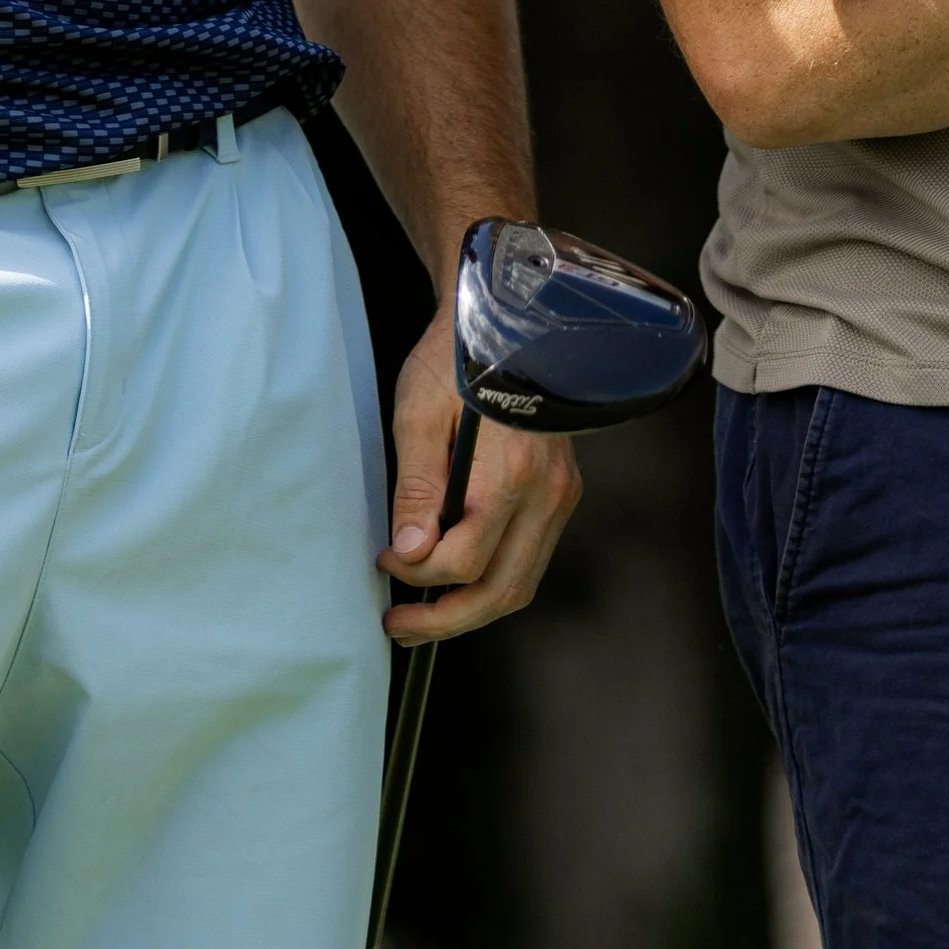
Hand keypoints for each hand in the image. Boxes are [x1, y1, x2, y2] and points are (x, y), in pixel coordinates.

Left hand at [379, 297, 580, 640]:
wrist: (509, 321)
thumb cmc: (458, 360)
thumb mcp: (419, 415)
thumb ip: (417, 488)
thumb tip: (411, 552)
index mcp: (510, 474)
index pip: (464, 561)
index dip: (417, 574)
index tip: (385, 561)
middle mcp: (547, 493)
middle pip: (502, 591)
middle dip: (447, 620)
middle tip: (400, 627)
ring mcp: (561, 495)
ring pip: (522, 583)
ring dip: (472, 609)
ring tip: (426, 616)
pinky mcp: (562, 492)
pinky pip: (531, 557)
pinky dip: (494, 579)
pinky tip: (459, 576)